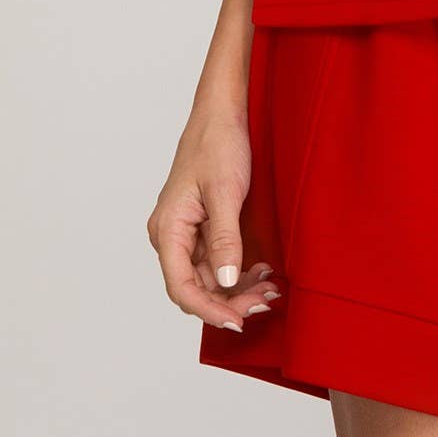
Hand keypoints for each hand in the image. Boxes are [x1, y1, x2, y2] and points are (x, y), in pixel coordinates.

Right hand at [146, 105, 280, 331]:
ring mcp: (186, 233)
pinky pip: (218, 260)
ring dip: (238, 289)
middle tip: (266, 302)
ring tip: (270, 290)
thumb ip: (225, 238)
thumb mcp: (225, 192)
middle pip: (197, 287)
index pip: (181, 287)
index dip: (209, 310)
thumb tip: (226, 281)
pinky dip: (239, 270)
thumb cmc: (217, 144)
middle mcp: (171, 236)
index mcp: (167, 230)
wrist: (221, 114)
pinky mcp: (202, 227)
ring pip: (210, 277)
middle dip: (231, 301)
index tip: (238, 322)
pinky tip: (262, 271)